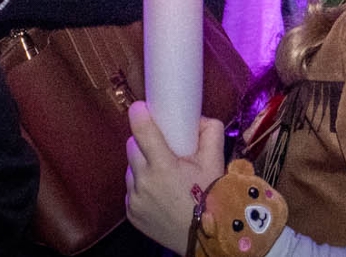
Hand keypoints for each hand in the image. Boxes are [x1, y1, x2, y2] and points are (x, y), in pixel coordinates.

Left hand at [125, 101, 226, 254]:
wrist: (205, 238)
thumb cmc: (211, 197)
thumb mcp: (215, 161)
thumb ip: (210, 132)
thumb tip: (198, 117)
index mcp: (163, 166)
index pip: (141, 129)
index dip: (139, 114)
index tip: (141, 108)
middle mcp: (144, 182)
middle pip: (132, 147)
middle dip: (143, 142)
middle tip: (160, 148)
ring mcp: (135, 200)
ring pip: (130, 169)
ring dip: (141, 167)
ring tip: (161, 175)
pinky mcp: (131, 214)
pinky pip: (131, 191)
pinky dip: (141, 188)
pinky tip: (158, 193)